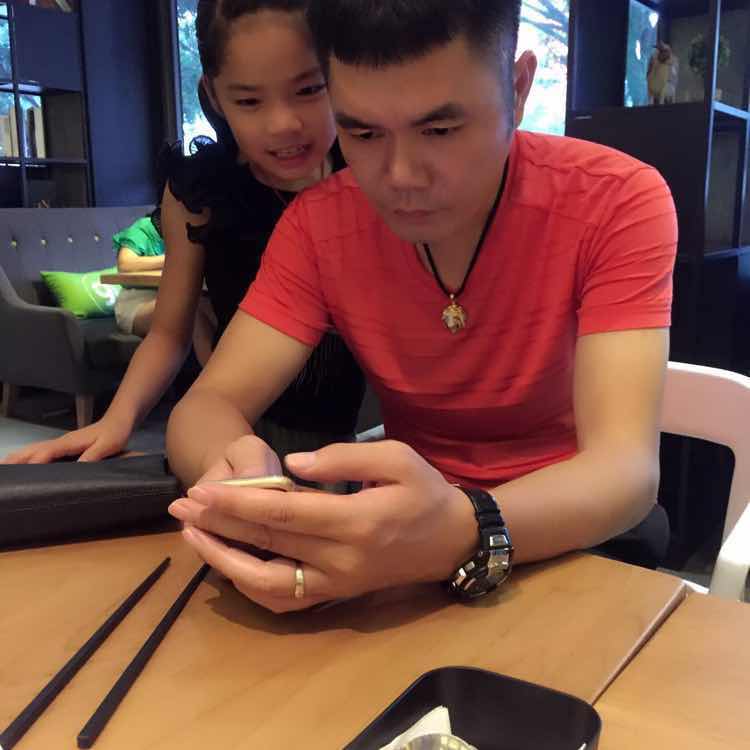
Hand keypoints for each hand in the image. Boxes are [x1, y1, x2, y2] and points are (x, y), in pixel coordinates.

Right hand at [2, 417, 131, 463]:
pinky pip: (41, 451)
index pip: (46, 452)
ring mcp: (61, 442)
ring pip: (34, 449)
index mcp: (69, 442)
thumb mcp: (107, 446)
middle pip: (32, 449)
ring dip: (18, 457)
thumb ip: (93, 455)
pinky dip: (28, 456)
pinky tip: (25, 463)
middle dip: (16, 459)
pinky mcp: (64, 445)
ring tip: (4, 467)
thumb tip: (77, 467)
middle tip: (2, 471)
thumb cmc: (115, 434)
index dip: (35, 462)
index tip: (24, 474)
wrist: (118, 421)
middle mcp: (60, 441)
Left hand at [168, 440, 477, 612]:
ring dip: (225, 563)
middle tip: (181, 507)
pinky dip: (251, 588)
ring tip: (194, 538)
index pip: (283, 513)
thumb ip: (343, 458)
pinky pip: (286, 602)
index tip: (200, 491)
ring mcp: (337, 584)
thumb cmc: (425, 492)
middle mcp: (341, 560)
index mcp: (356, 521)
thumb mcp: (397, 458)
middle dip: (218, 526)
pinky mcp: (336, 596)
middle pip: (267, 545)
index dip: (237, 503)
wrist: (452, 541)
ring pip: (268, 585)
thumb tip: (291, 466)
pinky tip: (229, 566)